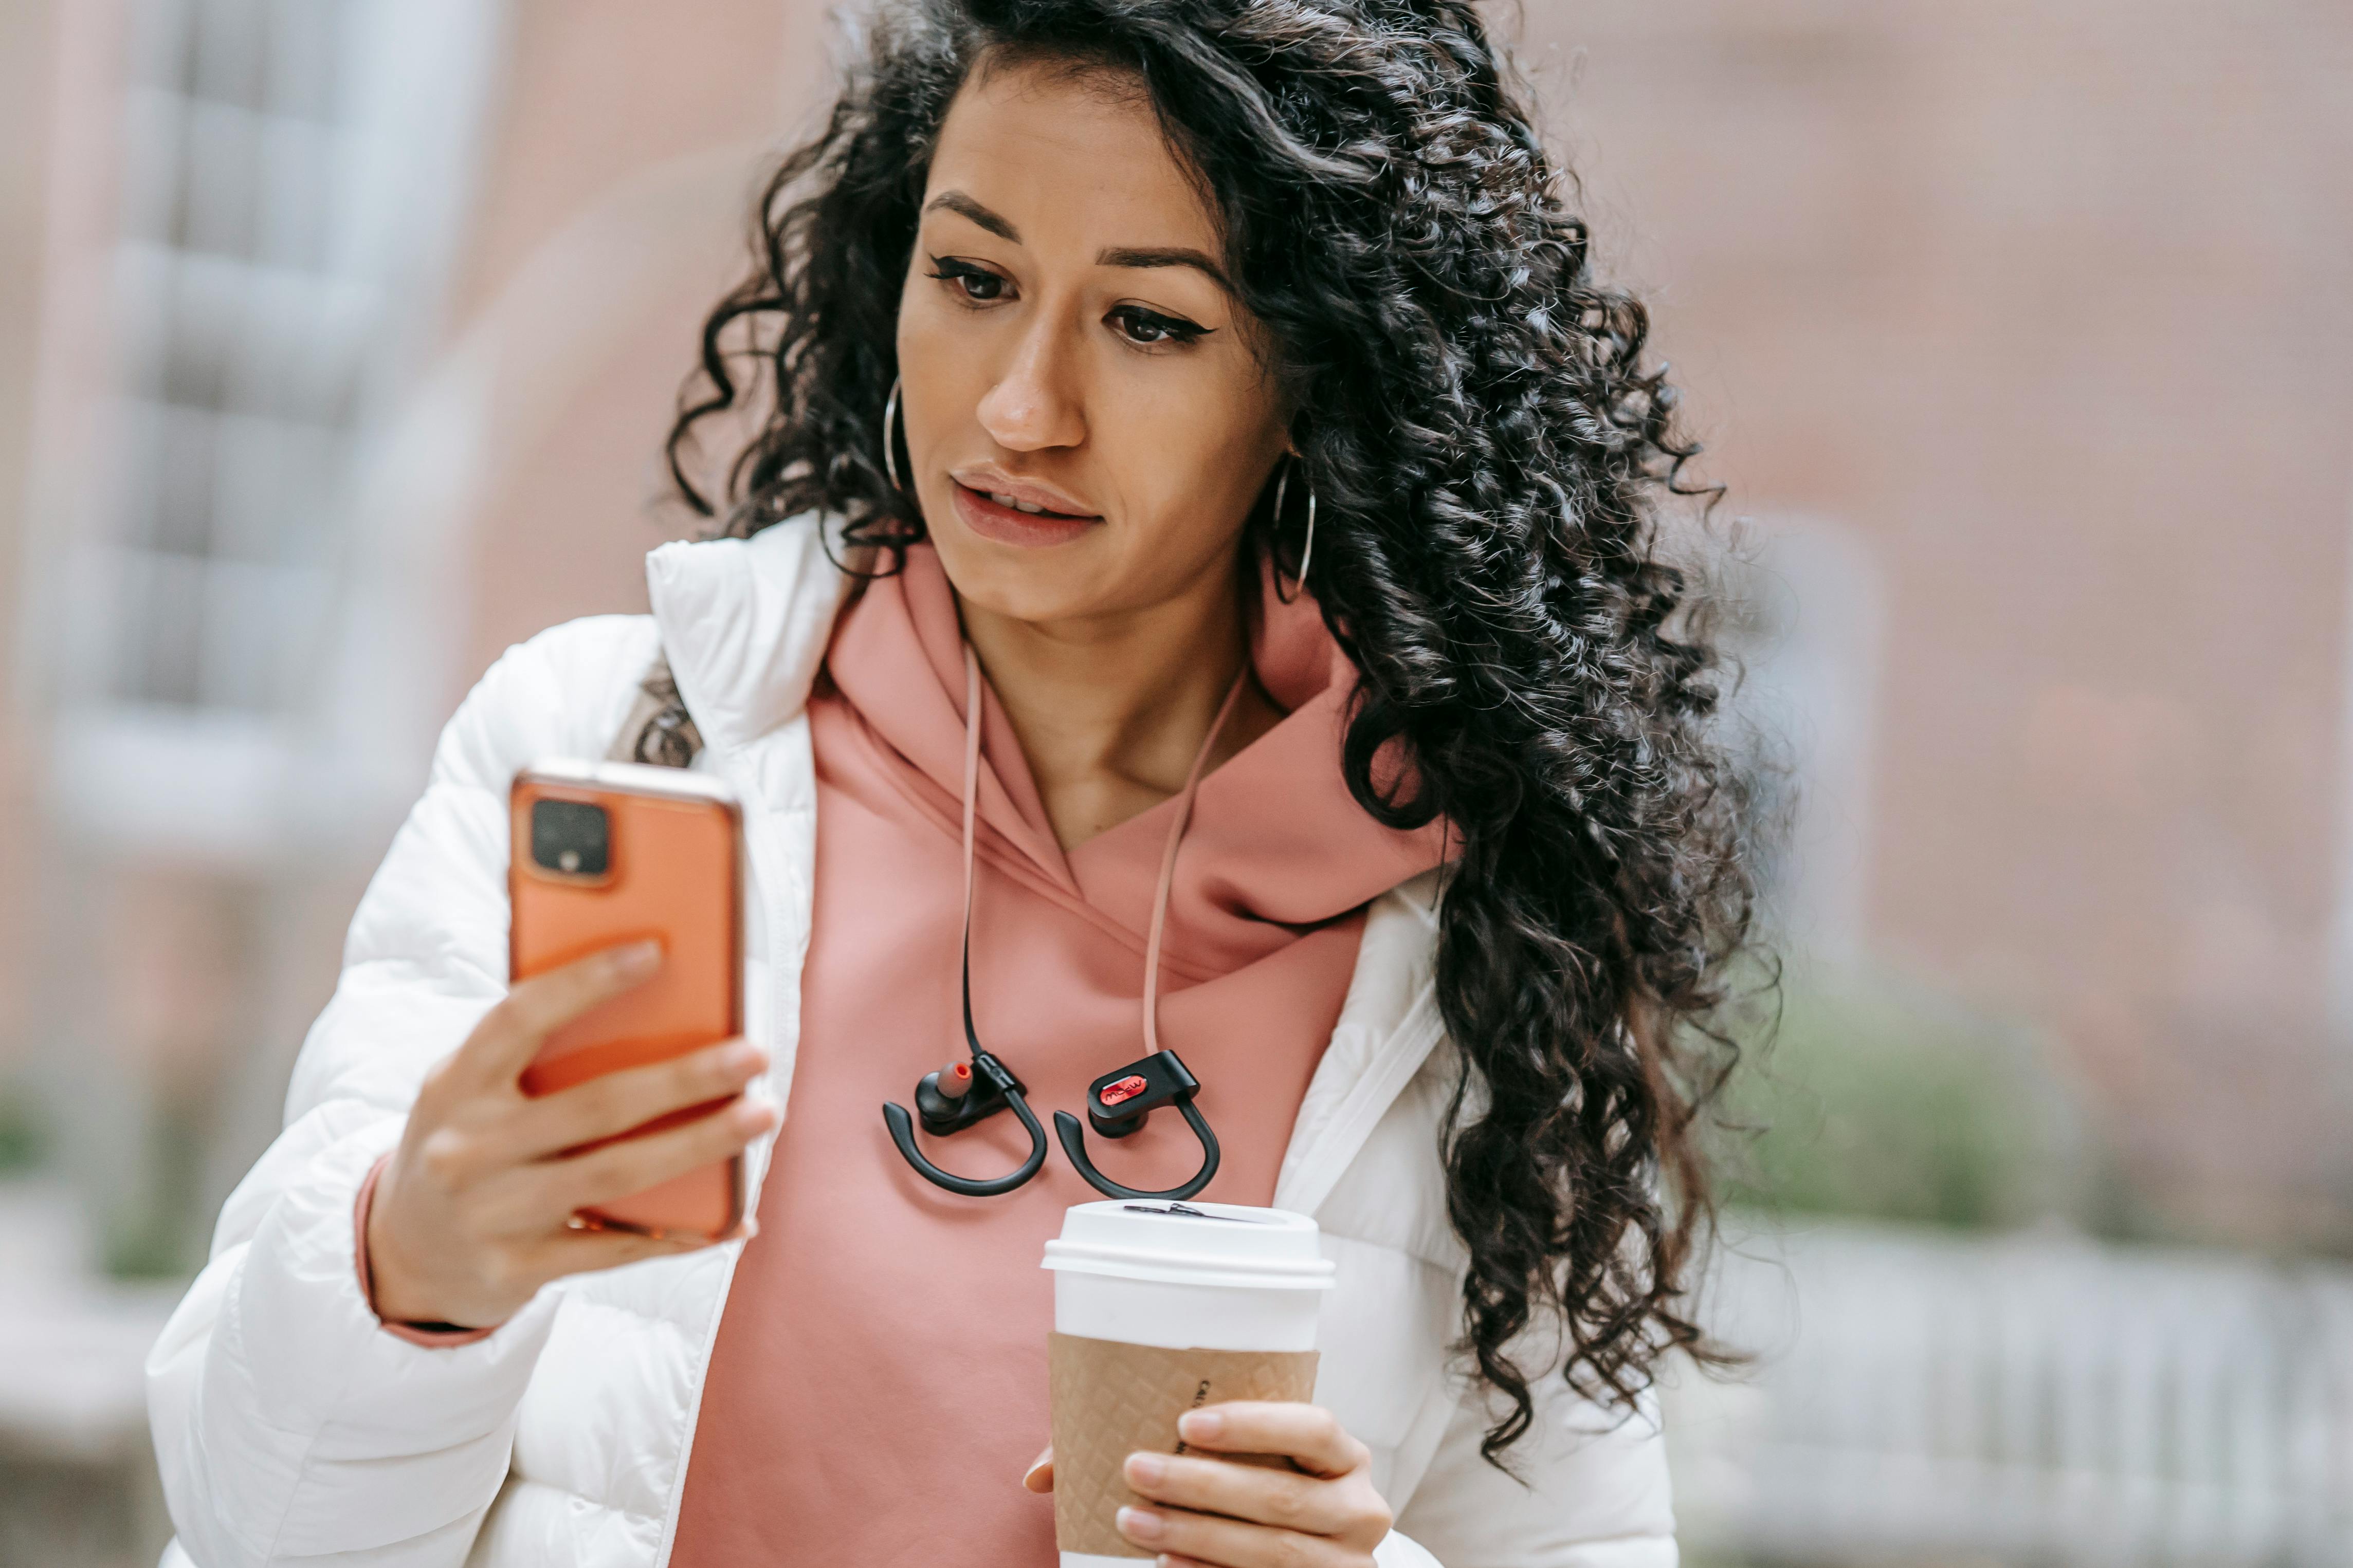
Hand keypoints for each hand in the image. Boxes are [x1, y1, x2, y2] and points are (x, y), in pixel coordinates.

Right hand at [366, 940, 775, 1328]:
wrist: (403, 1253)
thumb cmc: (467, 1142)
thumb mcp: (470, 1089)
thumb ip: (533, 1052)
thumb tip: (654, 1001)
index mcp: (454, 1085)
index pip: (519, 1019)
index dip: (584, 982)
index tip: (655, 951)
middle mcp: (465, 1149)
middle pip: (593, 1106)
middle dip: (682, 1078)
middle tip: (754, 1054)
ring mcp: (490, 1215)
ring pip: (615, 1174)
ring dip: (699, 1145)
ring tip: (763, 1115)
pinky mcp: (516, 1270)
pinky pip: (616, 1248)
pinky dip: (683, 1234)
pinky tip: (739, 1217)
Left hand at [1020, 1402, 1393, 1566]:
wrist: (1317, 1560)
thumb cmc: (1262, 1493)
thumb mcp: (1240, 1466)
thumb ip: (1163, 1448)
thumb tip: (1039, 1476)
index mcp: (1345, 1456)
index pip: (1313, 1427)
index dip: (1253, 1424)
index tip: (1186, 1422)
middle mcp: (1360, 1508)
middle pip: (1280, 1496)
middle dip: (1202, 1485)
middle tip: (1137, 1469)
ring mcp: (1348, 1563)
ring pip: (1272, 1550)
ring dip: (1196, 1535)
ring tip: (1135, 1521)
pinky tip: (1166, 1565)